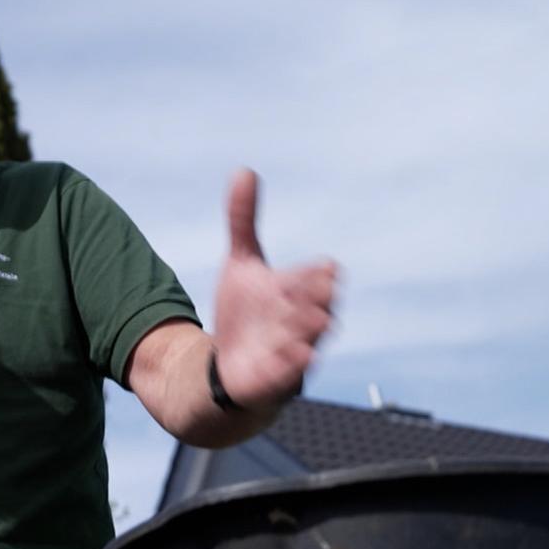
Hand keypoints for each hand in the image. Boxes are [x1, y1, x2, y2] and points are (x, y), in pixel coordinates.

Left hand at [212, 169, 337, 408]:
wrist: (225, 365)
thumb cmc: (243, 313)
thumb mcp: (240, 263)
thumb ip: (243, 221)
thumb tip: (244, 170)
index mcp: (297, 290)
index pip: (319, 276)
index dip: (318, 273)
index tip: (323, 267)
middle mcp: (301, 319)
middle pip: (321, 305)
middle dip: (319, 297)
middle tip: (315, 288)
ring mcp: (292, 349)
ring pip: (311, 338)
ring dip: (313, 328)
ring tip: (316, 320)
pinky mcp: (277, 378)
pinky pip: (293, 372)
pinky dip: (297, 363)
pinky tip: (299, 355)